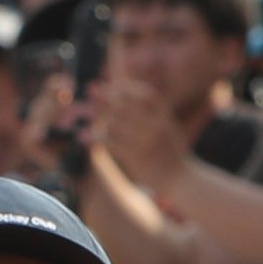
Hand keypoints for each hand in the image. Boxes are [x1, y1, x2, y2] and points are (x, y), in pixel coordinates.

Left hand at [90, 71, 192, 188]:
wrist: (179, 179)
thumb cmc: (169, 153)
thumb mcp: (168, 128)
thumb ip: (154, 113)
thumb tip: (134, 95)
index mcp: (165, 118)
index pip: (147, 94)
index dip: (129, 87)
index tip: (112, 84)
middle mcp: (156, 128)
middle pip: (127, 106)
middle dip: (107, 96)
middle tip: (92, 89)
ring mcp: (146, 143)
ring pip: (116, 123)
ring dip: (98, 115)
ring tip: (87, 111)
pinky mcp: (135, 158)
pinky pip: (110, 144)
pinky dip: (95, 138)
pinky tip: (83, 136)